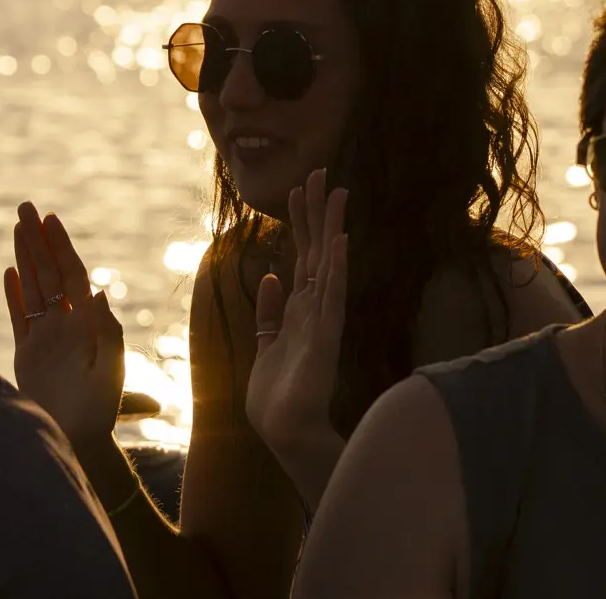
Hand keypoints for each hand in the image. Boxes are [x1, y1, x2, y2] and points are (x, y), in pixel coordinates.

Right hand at [4, 202, 124, 442]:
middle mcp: (65, 322)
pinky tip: (9, 272)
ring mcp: (45, 335)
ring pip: (32, 287)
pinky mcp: (27, 353)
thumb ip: (104, 329)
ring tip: (16, 229)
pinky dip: (13, 294)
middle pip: (48, 272)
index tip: (50, 218)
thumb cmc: (101, 405)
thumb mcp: (110, 366)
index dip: (60, 246)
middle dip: (37, 240)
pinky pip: (18, 316)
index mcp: (87, 321)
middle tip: (25, 208)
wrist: (80, 437)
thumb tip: (96, 291)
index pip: (71, 273)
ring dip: (24, 258)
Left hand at [245, 169, 349, 507]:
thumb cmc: (277, 397)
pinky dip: (336, 268)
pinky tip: (339, 241)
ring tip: (335, 192)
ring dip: (330, 227)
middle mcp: (315, 309)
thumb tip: (272, 276)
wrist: (285, 433)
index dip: (301, 221)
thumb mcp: (265, 346)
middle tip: (320, 173)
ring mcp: (322, 320)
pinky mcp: (325, 337)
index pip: (304, 255)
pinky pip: (331, 296)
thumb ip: (270, 313)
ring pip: (328, 264)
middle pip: (317, 250)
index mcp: (300, 310)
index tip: (300, 187)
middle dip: (317, 212)